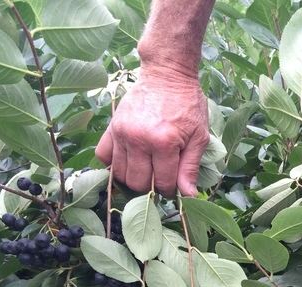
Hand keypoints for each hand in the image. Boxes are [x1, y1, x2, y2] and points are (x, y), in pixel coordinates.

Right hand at [95, 67, 209, 197]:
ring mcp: (122, 133)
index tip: (173, 187)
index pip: (163, 183)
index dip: (170, 191)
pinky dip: (112, 164)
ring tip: (145, 172)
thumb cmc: (188, 105)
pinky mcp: (112, 126)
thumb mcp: (198, 136)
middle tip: (159, 179)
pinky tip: (128, 162)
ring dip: (132, 178)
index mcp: (164, 143)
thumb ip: (190, 167)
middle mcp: (139, 139)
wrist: (167, 75)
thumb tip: (187, 195)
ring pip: (119, 173)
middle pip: (138, 182)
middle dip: (150, 188)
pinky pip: (102, 155)